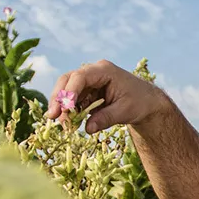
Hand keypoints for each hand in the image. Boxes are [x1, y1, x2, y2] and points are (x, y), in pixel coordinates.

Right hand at [47, 60, 170, 133]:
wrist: (147, 102)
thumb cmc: (139, 103)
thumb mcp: (125, 111)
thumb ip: (106, 118)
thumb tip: (87, 129)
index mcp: (104, 70)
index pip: (80, 76)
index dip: (69, 91)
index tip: (64, 108)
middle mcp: (94, 72)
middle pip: (68, 80)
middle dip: (59, 97)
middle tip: (52, 116)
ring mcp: (89, 81)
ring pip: (67, 90)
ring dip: (62, 106)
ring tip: (62, 124)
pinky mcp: (88, 92)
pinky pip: (74, 99)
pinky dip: (70, 111)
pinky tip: (69, 123)